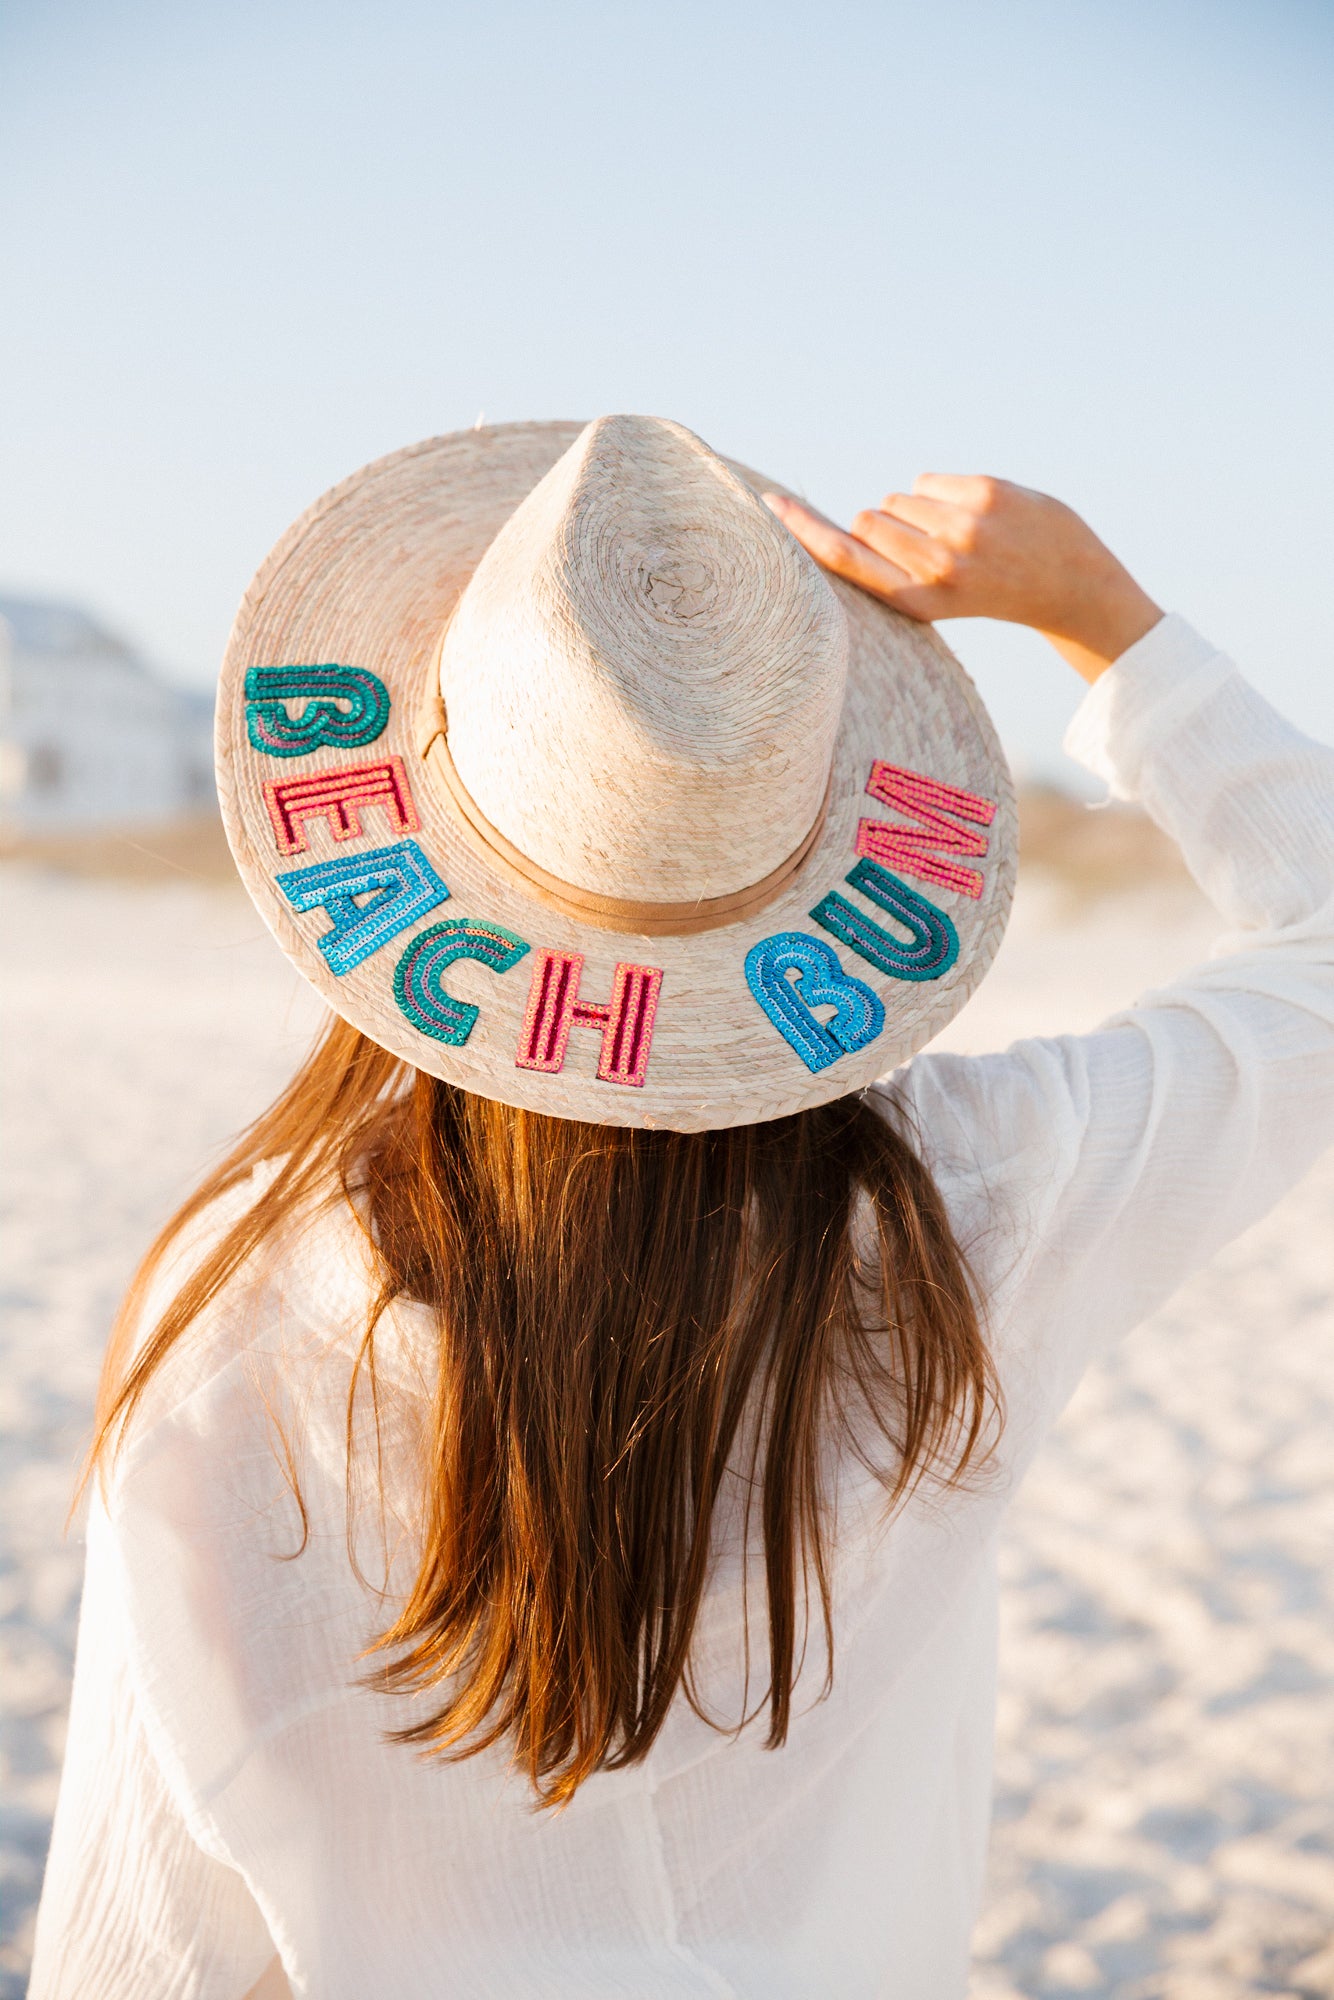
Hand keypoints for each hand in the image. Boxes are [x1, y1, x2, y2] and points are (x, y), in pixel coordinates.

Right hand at [764, 476, 1161, 682]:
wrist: (1073, 587)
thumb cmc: (992, 592)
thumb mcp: (939, 598)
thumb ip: (899, 564)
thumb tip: (862, 516)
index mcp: (917, 601)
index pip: (845, 558)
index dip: (805, 529)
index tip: (772, 503)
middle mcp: (935, 567)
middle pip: (867, 518)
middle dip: (883, 524)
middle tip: (925, 547)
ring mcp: (962, 529)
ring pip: (897, 498)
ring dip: (915, 509)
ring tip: (959, 537)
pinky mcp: (985, 496)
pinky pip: (928, 480)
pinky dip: (943, 493)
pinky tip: (977, 517)